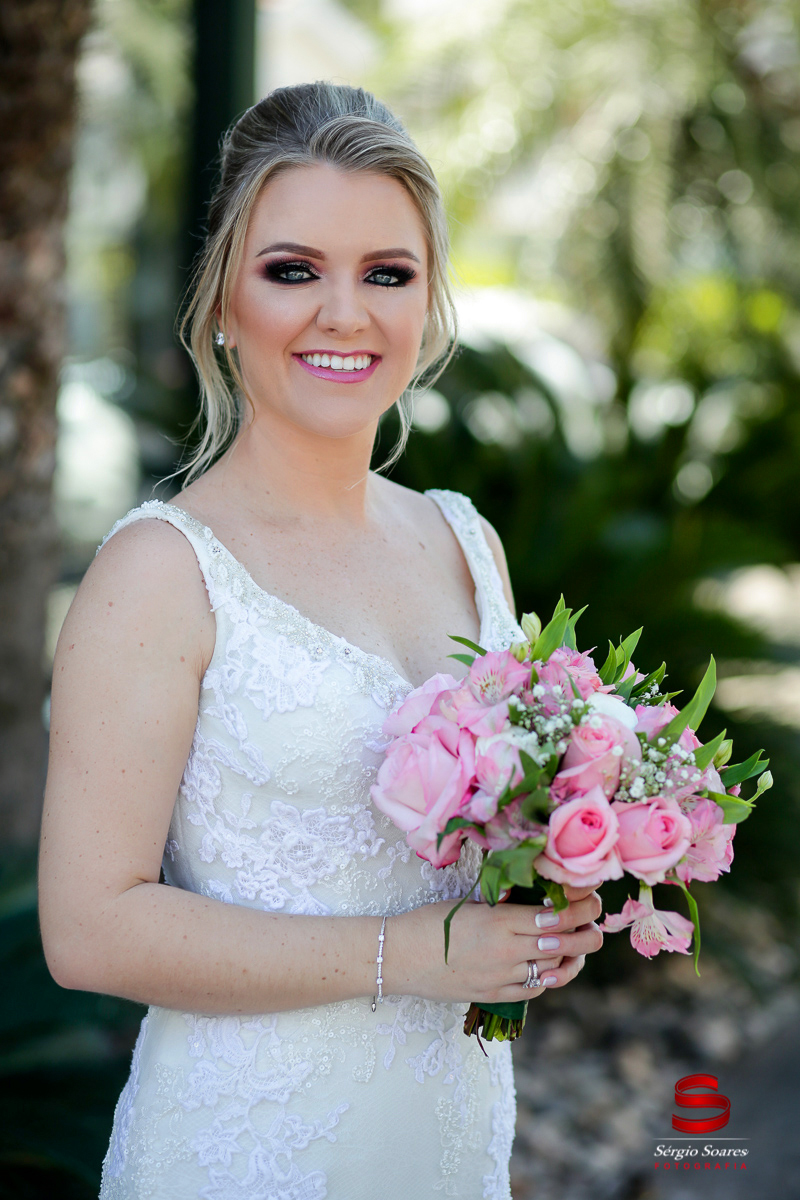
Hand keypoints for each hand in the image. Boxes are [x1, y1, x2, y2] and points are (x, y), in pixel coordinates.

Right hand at [393, 887, 602, 1004]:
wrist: (399, 958)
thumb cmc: (429, 921)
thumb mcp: (469, 903)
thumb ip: (505, 904)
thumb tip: (539, 896)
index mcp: (500, 921)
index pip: (556, 915)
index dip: (582, 907)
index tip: (593, 899)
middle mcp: (507, 951)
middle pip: (565, 945)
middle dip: (589, 934)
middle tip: (596, 925)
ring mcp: (502, 977)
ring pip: (555, 971)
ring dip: (573, 959)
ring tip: (579, 948)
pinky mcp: (494, 995)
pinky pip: (533, 990)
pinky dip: (549, 978)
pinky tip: (553, 969)